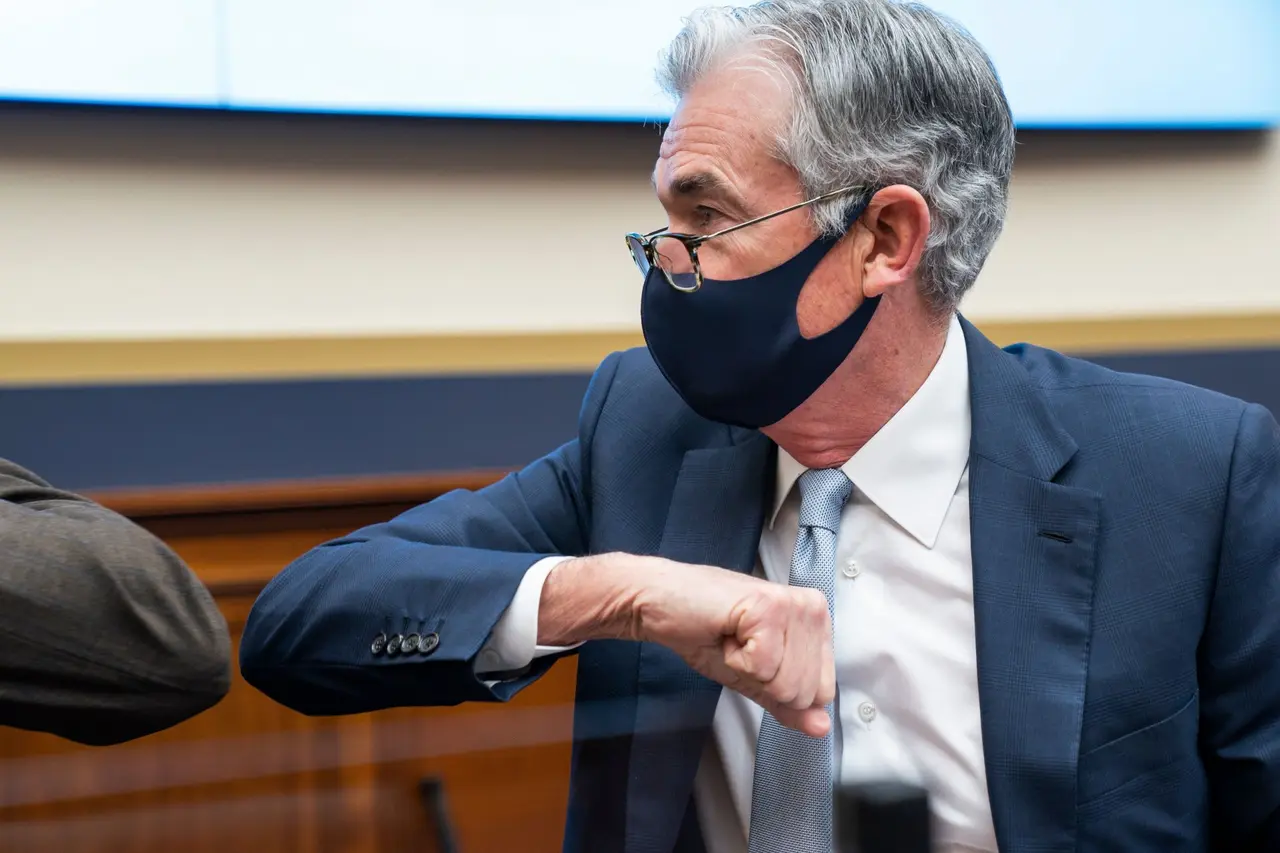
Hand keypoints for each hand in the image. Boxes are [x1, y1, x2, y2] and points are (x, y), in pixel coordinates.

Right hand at [540, 553, 833, 736]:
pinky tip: (725, 633)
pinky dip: (734, 660)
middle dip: (763, 681)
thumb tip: (820, 728)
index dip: (780, 688)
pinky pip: (763, 669)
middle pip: (807, 692)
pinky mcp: (769, 608)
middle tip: (740, 648)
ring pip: (788, 684)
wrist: (659, 604)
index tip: (756, 657)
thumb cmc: (704, 631)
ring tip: (734, 640)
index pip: (823, 692)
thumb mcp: (753, 677)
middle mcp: (813, 609)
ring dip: (748, 670)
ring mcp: (793, 606)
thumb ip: (787, 703)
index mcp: (816, 622)